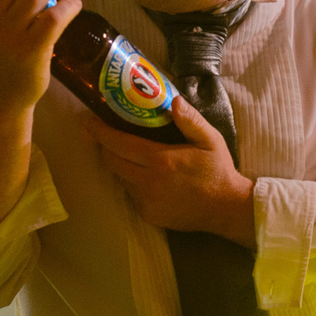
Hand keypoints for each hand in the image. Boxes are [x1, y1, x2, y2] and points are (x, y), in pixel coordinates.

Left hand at [86, 96, 256, 247]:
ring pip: (119, 178)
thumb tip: (174, 101)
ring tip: (125, 152)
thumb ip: (191, 120)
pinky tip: (144, 174)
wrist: (226, 209)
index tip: (88, 120)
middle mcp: (148, 182)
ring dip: (118, 163)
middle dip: (103, 146)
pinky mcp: (148, 214)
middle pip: (111, 161)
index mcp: (160, 160)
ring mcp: (146, 201)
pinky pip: (130, 193)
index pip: (118, 143)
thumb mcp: (210, 140)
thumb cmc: (218, 170)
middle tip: (103, 133)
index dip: (100, 131)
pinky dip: (132, 181)